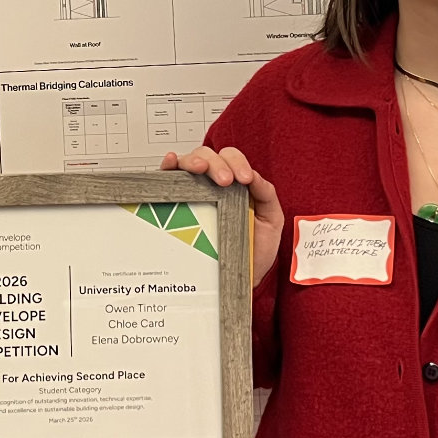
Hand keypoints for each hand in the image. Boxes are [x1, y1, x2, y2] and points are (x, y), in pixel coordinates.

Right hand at [162, 146, 283, 285]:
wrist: (238, 280)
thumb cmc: (252, 251)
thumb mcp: (270, 221)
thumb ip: (267, 195)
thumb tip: (253, 176)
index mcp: (235, 184)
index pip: (231, 159)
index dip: (237, 162)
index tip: (243, 179)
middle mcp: (211, 184)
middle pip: (208, 156)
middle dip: (217, 163)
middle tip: (225, 181)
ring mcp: (192, 193)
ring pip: (187, 163)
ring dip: (193, 160)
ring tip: (200, 169)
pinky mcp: (175, 205)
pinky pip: (166, 180)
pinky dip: (168, 166)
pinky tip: (171, 162)